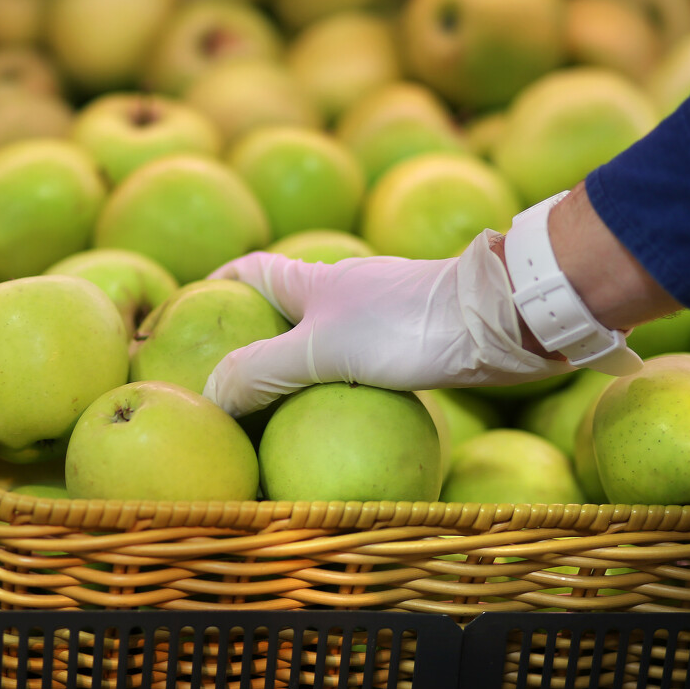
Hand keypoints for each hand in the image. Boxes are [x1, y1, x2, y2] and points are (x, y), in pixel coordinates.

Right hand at [202, 229, 576, 416]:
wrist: (497, 319)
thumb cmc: (405, 325)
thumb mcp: (321, 351)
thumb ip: (262, 371)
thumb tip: (209, 396)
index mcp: (310, 282)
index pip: (250, 271)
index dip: (219, 284)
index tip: (193, 308)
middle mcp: (340, 292)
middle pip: (284, 308)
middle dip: (256, 336)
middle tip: (231, 379)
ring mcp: (377, 315)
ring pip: (324, 338)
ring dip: (299, 365)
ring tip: (278, 408)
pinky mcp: (410, 340)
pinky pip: (359, 363)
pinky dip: (339, 384)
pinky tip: (342, 417)